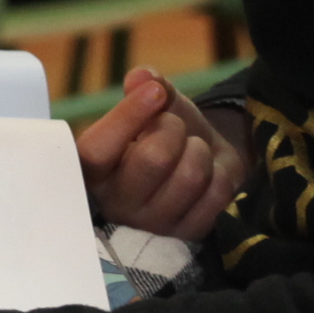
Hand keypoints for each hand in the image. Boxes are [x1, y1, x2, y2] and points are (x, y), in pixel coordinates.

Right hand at [73, 68, 240, 240]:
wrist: (206, 161)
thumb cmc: (168, 131)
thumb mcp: (157, 103)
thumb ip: (148, 85)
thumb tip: (141, 77)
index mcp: (94, 170)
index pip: (96, 150)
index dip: (126, 116)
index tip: (155, 92)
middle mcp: (116, 203)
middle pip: (153, 159)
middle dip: (174, 130)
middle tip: (174, 127)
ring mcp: (152, 224)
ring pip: (191, 176)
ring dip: (199, 152)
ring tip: (192, 151)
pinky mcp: (187, 235)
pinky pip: (215, 195)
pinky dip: (219, 175)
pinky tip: (208, 176)